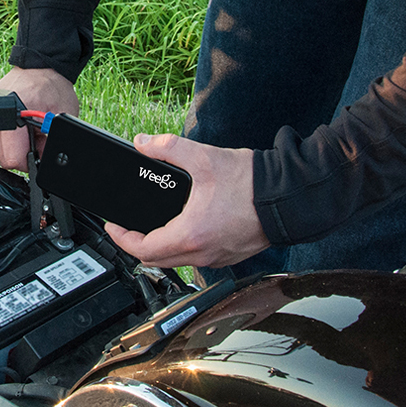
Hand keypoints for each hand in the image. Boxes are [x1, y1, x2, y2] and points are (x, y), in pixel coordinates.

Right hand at [0, 67, 78, 171]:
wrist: (42, 67)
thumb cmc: (53, 87)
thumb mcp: (60, 117)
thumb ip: (50, 142)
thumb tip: (43, 162)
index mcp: (16, 111)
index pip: (12, 156)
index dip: (28, 161)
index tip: (37, 152)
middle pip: (2, 155)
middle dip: (20, 154)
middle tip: (34, 138)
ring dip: (13, 146)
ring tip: (27, 130)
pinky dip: (8, 138)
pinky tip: (19, 127)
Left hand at [105, 134, 269, 268]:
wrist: (291, 196)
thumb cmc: (253, 184)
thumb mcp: (204, 158)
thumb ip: (169, 148)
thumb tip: (144, 143)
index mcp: (190, 234)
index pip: (142, 249)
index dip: (121, 238)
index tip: (114, 226)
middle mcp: (201, 253)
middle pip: (156, 261)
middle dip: (136, 245)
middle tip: (128, 228)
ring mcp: (216, 258)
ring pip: (176, 262)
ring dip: (160, 249)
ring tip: (152, 228)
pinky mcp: (229, 256)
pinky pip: (196, 259)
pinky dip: (182, 249)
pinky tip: (183, 229)